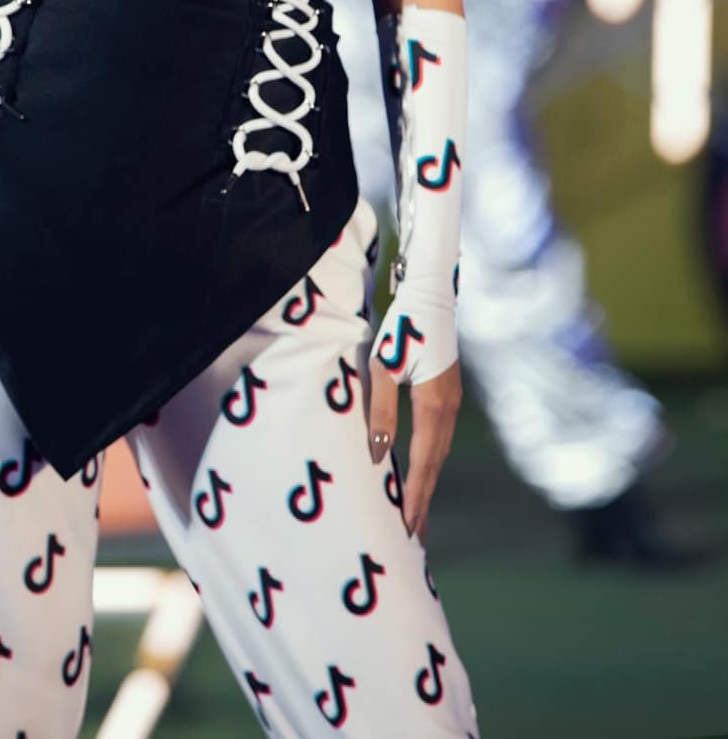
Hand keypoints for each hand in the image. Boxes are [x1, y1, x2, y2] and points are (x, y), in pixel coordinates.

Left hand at [366, 346, 460, 546]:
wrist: (431, 297)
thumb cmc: (402, 329)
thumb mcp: (384, 368)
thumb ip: (381, 411)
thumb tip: (379, 455)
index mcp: (433, 406)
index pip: (423, 462)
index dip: (416, 496)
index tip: (408, 527)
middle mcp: (448, 409)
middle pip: (435, 463)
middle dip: (424, 498)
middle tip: (413, 534)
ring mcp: (452, 401)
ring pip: (440, 451)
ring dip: (429, 481)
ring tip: (418, 510)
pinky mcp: (448, 393)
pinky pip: (440, 436)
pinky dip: (432, 460)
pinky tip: (423, 469)